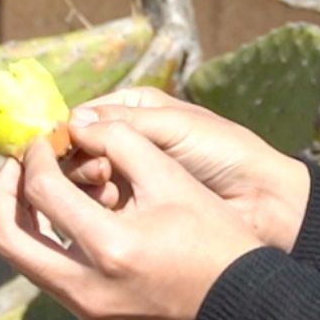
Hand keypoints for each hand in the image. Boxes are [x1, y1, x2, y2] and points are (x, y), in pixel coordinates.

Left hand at [0, 118, 268, 319]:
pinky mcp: (94, 316)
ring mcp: (87, 308)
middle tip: (17, 164)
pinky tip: (63, 212)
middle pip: (9, 239)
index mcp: (111, 247)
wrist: (244, 306)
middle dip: (2, 194)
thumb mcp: (172, 178)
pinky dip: (44, 239)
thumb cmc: (217, 238)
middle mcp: (88, 286)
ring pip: (24, 260)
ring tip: (38, 183)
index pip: (42, 193)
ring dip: (20, 218)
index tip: (43, 138)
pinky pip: (48, 274)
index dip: (35, 157)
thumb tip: (78, 124)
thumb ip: (121, 140)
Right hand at [63, 88, 312, 252]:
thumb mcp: (174, 128)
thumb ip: (123, 125)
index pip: (85, 116)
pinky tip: (107, 210)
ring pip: (86, 179)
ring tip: (104, 190)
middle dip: (76, 160)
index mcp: (136, 109)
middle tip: (91, 172)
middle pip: (79, 149)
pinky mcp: (137, 210)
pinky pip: (102, 206)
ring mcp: (131, 177)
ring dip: (86, 184)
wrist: (263, 202)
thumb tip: (70, 122)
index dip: (67, 131)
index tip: (55, 147)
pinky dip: (98, 208)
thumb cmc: (225, 153)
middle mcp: (128, 141)